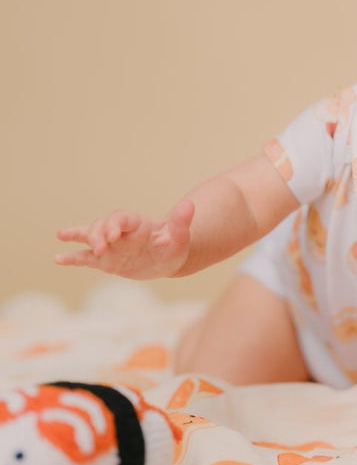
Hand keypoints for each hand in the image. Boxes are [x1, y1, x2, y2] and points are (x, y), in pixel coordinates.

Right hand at [55, 199, 194, 278]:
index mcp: (137, 225)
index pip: (121, 218)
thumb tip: (190, 204)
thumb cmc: (174, 246)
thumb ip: (182, 221)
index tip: (113, 236)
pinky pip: (85, 258)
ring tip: (62, 236)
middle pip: (102, 225)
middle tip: (100, 248)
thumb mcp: (180, 236)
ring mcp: (111, 246)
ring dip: (79, 236)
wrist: (168, 259)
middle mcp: (120, 233)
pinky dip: (72, 258)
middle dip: (97, 234)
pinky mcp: (105, 260)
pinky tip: (58, 259)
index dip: (115, 224)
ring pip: (90, 236)